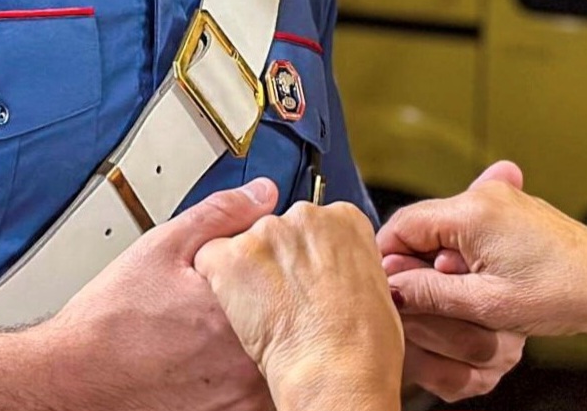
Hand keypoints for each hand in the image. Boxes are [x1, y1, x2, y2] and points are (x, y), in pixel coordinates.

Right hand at [43, 179, 278, 410]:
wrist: (79, 375)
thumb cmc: (112, 317)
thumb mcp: (163, 246)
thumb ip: (220, 215)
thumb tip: (263, 194)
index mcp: (240, 305)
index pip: (293, 278)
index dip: (282, 266)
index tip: (268, 262)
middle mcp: (248, 355)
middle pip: (291, 320)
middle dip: (275, 304)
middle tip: (237, 299)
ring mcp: (241, 392)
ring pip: (280, 358)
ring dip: (267, 340)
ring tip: (220, 329)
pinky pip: (262, 391)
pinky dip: (249, 372)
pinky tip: (215, 357)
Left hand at [195, 201, 403, 410]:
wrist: (338, 370)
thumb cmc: (363, 345)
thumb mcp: (377, 289)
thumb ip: (347, 262)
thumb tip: (334, 268)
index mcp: (344, 220)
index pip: (313, 223)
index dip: (306, 255)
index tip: (305, 278)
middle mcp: (305, 216)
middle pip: (276, 228)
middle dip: (275, 260)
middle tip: (283, 299)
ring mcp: (268, 232)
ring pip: (242, 242)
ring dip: (246, 271)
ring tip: (264, 311)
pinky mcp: (234, 254)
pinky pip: (209, 257)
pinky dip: (216, 280)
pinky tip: (236, 308)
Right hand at [377, 172, 586, 380]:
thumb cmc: (562, 296)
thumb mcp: (486, 304)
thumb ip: (430, 292)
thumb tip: (393, 287)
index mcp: (472, 210)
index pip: (402, 224)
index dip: (391, 259)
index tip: (395, 289)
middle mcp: (485, 195)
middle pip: (423, 223)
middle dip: (420, 260)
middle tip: (434, 298)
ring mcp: (503, 199)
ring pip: (447, 226)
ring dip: (444, 258)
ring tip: (470, 292)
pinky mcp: (517, 210)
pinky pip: (472, 226)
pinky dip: (467, 252)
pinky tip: (487, 280)